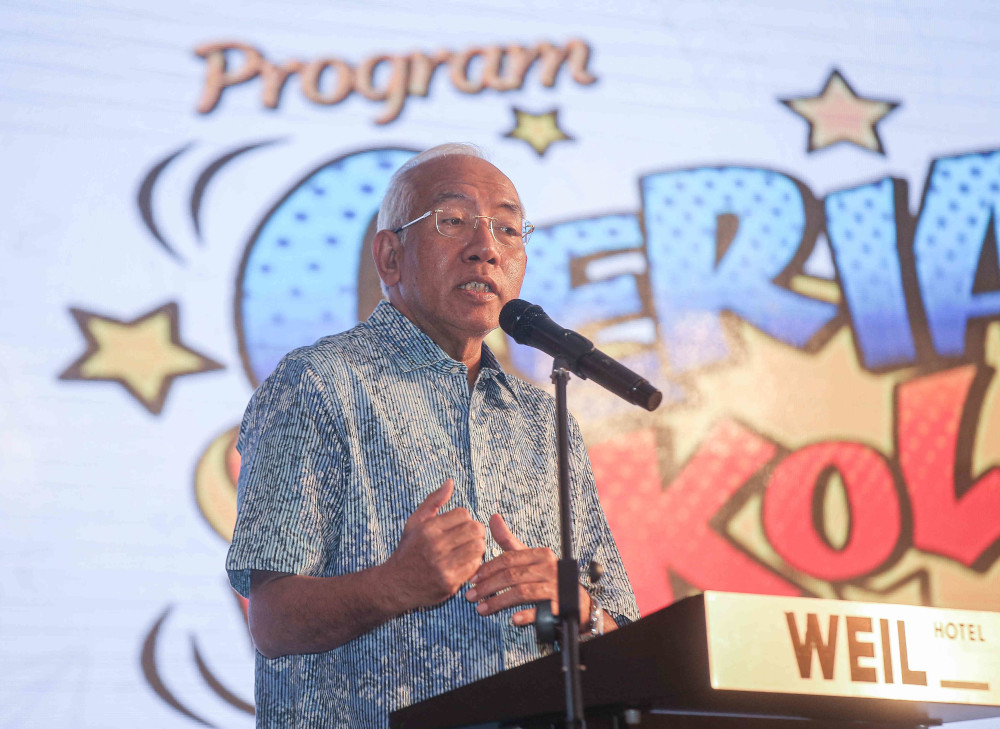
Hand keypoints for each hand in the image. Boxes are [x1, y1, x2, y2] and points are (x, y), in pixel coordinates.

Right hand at [382, 479, 485, 612]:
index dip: (465, 518)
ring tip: (468, 549)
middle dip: (476, 531)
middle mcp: (435, 546)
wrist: (394, 585)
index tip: (459, 526)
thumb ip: (433, 501)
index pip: (463, 514)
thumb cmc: (408, 550)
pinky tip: (464, 563)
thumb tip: (450, 482)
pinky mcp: (449, 582)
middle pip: (474, 529)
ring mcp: (443, 565)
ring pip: (478, 547)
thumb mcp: (415, 523)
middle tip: (470, 537)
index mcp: (428, 529)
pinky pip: (475, 566)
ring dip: (477, 547)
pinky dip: (474, 563)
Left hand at [465, 513, 590, 627]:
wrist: (576, 602)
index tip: (471, 579)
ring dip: (499, 602)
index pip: (509, 559)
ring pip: (522, 592)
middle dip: (488, 586)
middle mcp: (549, 568)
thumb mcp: (529, 558)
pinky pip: (542, 611)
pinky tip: (513, 619)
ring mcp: (556, 587)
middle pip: (512, 575)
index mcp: (540, 555)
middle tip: (470, 596)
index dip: (488, 568)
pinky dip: (527, 615)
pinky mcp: (561, 606)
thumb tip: (492, 517)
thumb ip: (509, 541)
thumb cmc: (546, 577)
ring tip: (482, 609)